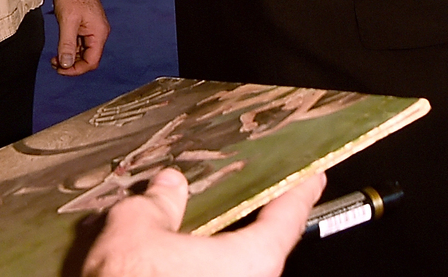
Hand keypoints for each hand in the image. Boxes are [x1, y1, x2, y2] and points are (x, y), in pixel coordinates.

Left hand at [51, 0, 109, 74]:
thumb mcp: (67, 21)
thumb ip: (67, 44)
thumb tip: (66, 64)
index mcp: (99, 33)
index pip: (91, 62)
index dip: (76, 69)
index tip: (60, 69)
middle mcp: (99, 33)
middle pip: (88, 58)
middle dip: (72, 64)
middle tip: (55, 64)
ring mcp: (93, 29)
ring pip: (83, 51)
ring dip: (70, 56)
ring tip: (55, 58)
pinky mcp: (87, 25)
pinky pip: (80, 42)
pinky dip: (70, 47)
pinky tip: (60, 47)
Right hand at [82, 167, 323, 276]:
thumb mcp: (136, 225)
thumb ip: (159, 201)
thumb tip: (170, 186)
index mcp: (249, 263)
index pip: (286, 220)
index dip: (299, 193)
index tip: (311, 180)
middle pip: (261, 250)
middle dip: (246, 223)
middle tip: (242, 197)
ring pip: (235, 272)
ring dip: (218, 253)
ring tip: (193, 229)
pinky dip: (202, 271)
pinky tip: (175, 264)